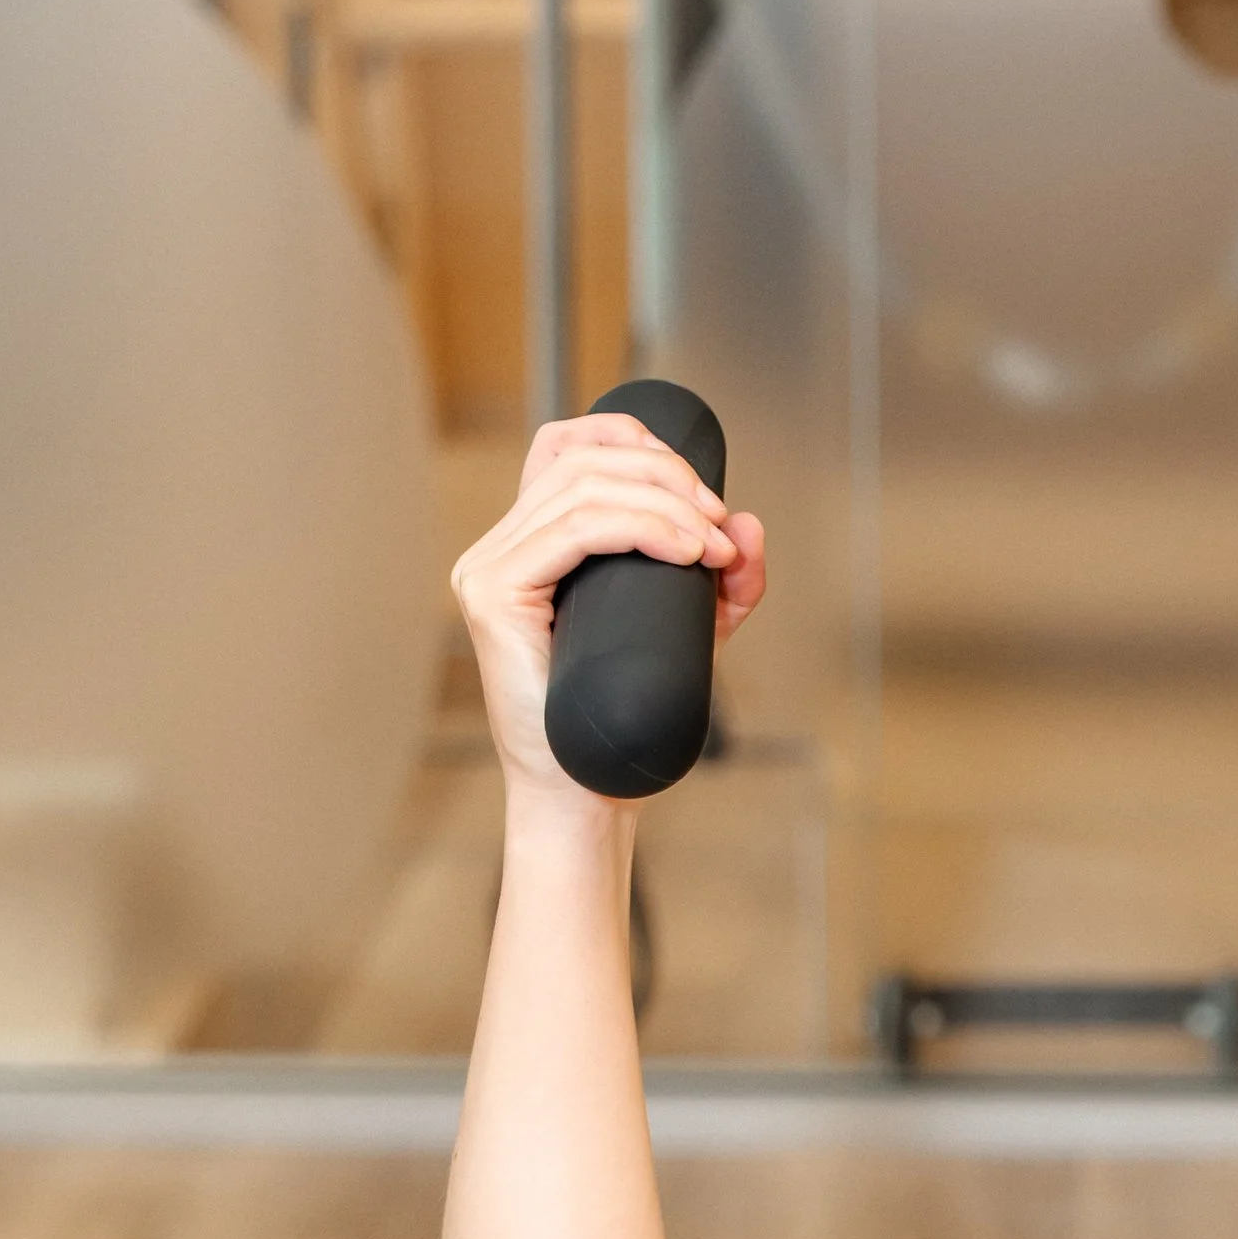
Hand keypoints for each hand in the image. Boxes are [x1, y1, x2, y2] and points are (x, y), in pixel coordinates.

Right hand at [450, 416, 766, 803]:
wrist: (586, 798)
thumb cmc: (623, 722)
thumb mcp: (689, 634)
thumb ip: (723, 584)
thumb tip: (749, 523)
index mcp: (528, 545)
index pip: (566, 448)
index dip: (633, 440)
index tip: (700, 487)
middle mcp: (498, 548)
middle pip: (582, 460)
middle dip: (667, 476)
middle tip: (720, 524)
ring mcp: (488, 569)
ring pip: (583, 489)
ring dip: (665, 504)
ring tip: (713, 546)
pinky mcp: (493, 595)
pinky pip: (571, 530)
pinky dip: (640, 527)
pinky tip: (685, 550)